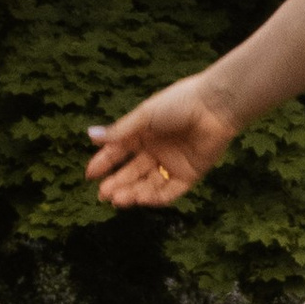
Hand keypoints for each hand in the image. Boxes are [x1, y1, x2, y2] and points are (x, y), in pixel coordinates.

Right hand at [84, 76, 237, 210]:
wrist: (215, 107)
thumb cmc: (178, 104)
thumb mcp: (144, 116)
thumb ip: (120, 131)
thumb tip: (89, 135)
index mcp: (144, 133)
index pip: (119, 151)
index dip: (104, 163)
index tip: (90, 175)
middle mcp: (156, 150)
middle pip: (132, 172)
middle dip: (117, 183)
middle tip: (103, 195)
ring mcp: (173, 163)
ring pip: (149, 184)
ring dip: (133, 192)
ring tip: (118, 199)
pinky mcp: (190, 174)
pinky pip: (170, 190)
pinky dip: (155, 197)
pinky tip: (140, 199)